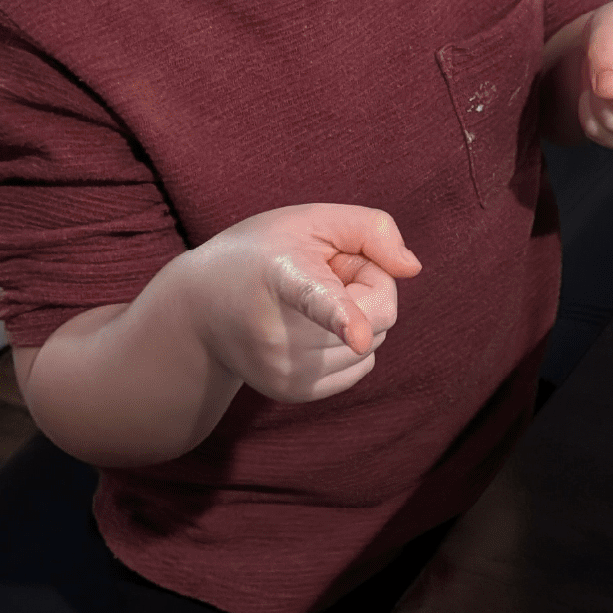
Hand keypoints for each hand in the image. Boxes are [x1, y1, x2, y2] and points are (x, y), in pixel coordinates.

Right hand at [180, 203, 421, 402]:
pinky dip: (351, 344)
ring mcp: (289, 370)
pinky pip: (361, 366)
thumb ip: (370, 229)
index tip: (354, 332)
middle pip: (378, 315)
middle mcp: (283, 332)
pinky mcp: (296, 392)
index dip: (340, 315)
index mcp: (284, 276)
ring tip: (309, 301)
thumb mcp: (311, 221)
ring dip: (360, 318)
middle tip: (322, 274)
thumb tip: (411, 269)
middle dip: (367, 287)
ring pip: (373, 344)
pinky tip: (311, 328)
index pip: (316, 298)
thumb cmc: (263, 254)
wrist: (202, 308)